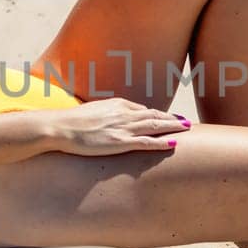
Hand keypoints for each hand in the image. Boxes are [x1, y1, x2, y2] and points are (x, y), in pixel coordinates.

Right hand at [47, 97, 191, 156]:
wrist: (60, 127)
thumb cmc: (71, 122)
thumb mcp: (93, 113)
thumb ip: (106, 115)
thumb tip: (112, 121)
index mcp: (117, 105)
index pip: (143, 109)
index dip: (158, 114)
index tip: (170, 118)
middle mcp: (124, 113)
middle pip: (155, 115)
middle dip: (172, 119)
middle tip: (187, 122)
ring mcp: (123, 128)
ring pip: (155, 125)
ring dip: (173, 127)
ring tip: (187, 128)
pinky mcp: (120, 142)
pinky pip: (147, 142)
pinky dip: (162, 142)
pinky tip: (174, 143)